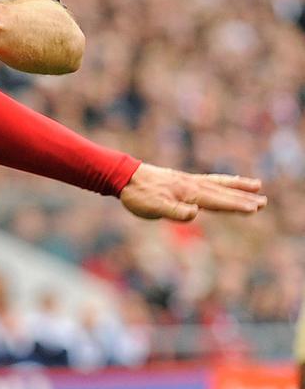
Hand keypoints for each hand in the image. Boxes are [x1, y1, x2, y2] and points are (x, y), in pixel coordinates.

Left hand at [118, 163, 265, 220]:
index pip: (217, 201)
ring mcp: (187, 180)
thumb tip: (195, 213)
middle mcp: (191, 185)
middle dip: (243, 197)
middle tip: (264, 201)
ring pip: (218, 183)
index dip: (235, 206)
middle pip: (222, 191)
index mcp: (188, 193)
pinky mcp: (181, 179)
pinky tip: (224, 183)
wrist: (123, 175)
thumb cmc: (137, 195)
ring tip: (256, 185)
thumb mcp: (153, 207)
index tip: (254, 208)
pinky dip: (221, 181)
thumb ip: (174, 211)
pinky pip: (208, 179)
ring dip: (237, 186)